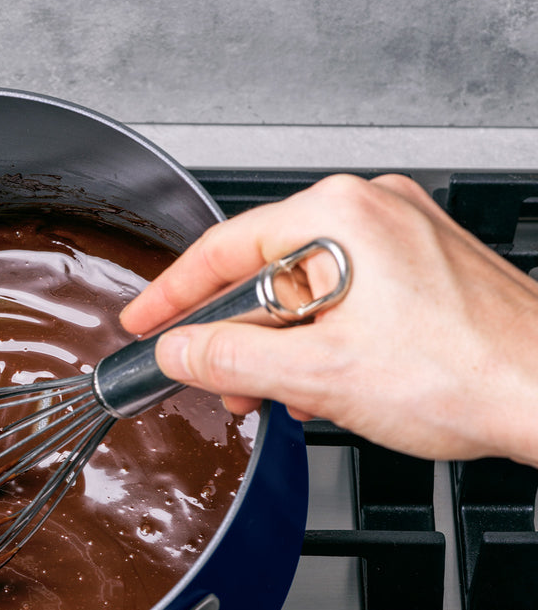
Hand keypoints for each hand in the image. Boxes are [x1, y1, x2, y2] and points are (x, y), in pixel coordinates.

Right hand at [120, 173, 537, 467]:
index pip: (223, 251)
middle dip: (238, 340)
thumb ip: (228, 360)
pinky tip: (329, 384)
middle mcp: (373, 213)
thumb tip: (177, 352)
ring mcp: (403, 238)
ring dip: (283, 349)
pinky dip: (324, 343)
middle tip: (222, 387)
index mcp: (340, 217)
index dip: (171, 295)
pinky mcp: (424, 269)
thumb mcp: (316, 375)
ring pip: (305, 293)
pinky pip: (346, 300)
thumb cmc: (466, 376)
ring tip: (288, 396)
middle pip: (265, 274)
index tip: (142, 322)